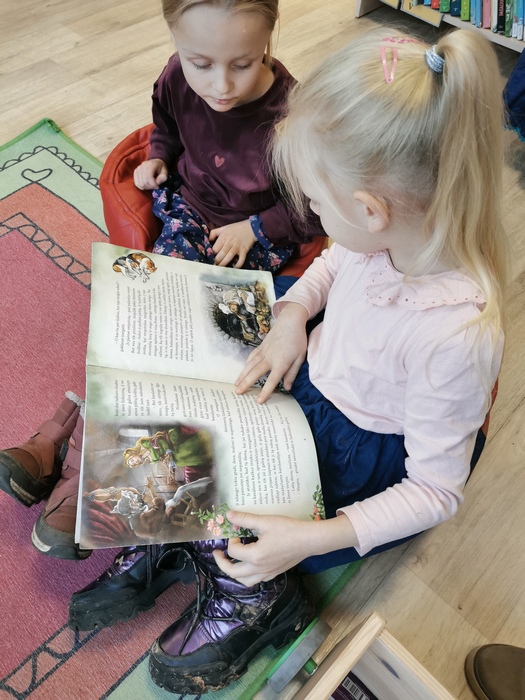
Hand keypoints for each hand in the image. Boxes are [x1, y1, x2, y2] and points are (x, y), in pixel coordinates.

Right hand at [134, 159, 167, 189]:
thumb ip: (162, 178)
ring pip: (140, 183)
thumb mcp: (165, 173)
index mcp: (151, 164)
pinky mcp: (135, 172)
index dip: (153, 185)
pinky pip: (137, 183)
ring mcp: (138, 169)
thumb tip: (156, 183)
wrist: (155, 163)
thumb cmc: (161, 168)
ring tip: (151, 186)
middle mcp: (143, 165)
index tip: (158, 187)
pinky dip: (142, 187)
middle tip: (155, 187)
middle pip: (144, 181)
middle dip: (150, 187)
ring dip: (146, 187)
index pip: (149, 177)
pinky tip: (147, 185)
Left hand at [209, 220, 255, 267]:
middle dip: (216, 261)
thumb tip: (208, 240)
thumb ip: (214, 233)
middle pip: (221, 254)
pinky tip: (234, 267)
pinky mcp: (244, 251)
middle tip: (213, 267)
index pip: (215, 248)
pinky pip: (241, 259)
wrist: (251, 227)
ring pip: (229, 257)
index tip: (210, 259)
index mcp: (223, 237)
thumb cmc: (236, 228)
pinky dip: (238, 264)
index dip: (212, 254)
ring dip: (224, 264)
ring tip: (219, 269)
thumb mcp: (224, 228)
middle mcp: (229, 243)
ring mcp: (237, 247)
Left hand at [213, 511, 358, 586]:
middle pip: (233, 573)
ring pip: (244, 581)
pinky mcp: (275, 573)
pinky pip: (256, 580)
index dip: (231, 540)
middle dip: (222, 563)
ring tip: (231, 562)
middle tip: (217, 553)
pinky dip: (248, 575)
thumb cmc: (288, 529)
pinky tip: (250, 564)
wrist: (309, 540)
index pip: (233, 552)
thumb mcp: (265, 521)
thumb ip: (245, 519)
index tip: (237, 531)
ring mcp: (267, 574)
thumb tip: (228, 515)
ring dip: (234, 573)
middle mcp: (259, 569)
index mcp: (255, 557)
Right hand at [235, 302, 308, 402]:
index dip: (265, 391)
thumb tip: (287, 387)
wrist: (290, 321)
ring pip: (250, 365)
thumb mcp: (299, 358)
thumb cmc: (297, 340)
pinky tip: (243, 371)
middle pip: (255, 373)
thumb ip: (292, 374)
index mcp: (281, 362)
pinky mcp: (261, 347)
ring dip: (242, 375)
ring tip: (236, 384)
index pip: (272, 380)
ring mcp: (263, 352)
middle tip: (238, 393)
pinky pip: (251, 357)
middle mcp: (269, 358)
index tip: (259, 401)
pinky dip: (246, 365)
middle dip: (246, 384)